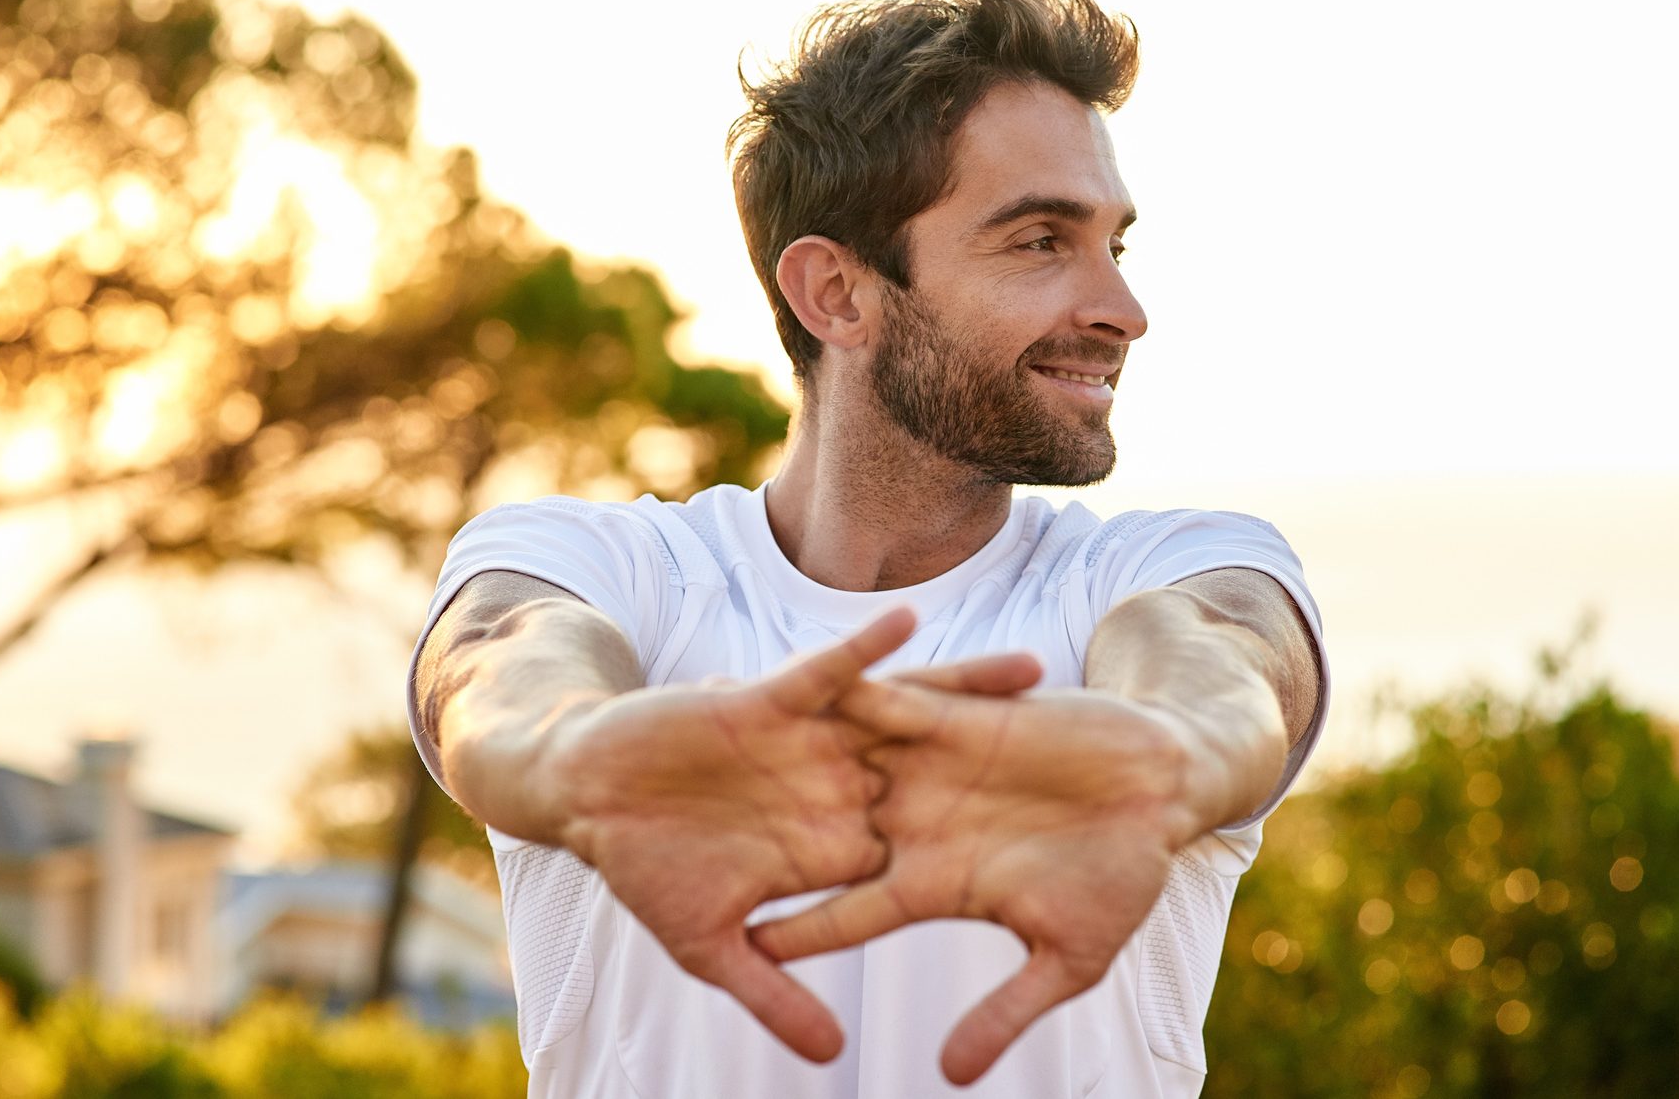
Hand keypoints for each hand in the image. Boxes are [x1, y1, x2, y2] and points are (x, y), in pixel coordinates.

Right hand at [543, 608, 1034, 1062]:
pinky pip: (831, 672)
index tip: (1066, 854)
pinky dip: (868, 649)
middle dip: (1007, 763)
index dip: (990, 850)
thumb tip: (830, 1060)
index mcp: (830, 847)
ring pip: (902, 715)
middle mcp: (834, 789)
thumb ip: (774, 992)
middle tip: (1090, 754)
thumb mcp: (711, 946)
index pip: (923, 851)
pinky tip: (912, 624)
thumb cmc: (644, 869)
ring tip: (1036, 673)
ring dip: (963, 692)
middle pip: (939, 772)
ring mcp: (808, 744)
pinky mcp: (770, 703)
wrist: (588, 794)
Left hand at [750, 677, 1200, 1084]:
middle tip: (682, 836)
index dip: (793, 931)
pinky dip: (849, 682)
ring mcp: (931, 769)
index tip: (734, 949)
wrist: (1162, 792)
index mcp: (934, 884)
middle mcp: (917, 824)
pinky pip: (889, 696)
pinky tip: (790, 675)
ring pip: (838, 758)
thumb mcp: (1067, 957)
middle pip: (818, 832)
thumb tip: (952, 1077)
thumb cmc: (1122, 877)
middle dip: (756, 832)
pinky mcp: (957, 715)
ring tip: (710, 735)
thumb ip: (1006, 1010)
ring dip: (781, 748)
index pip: (844, 913)